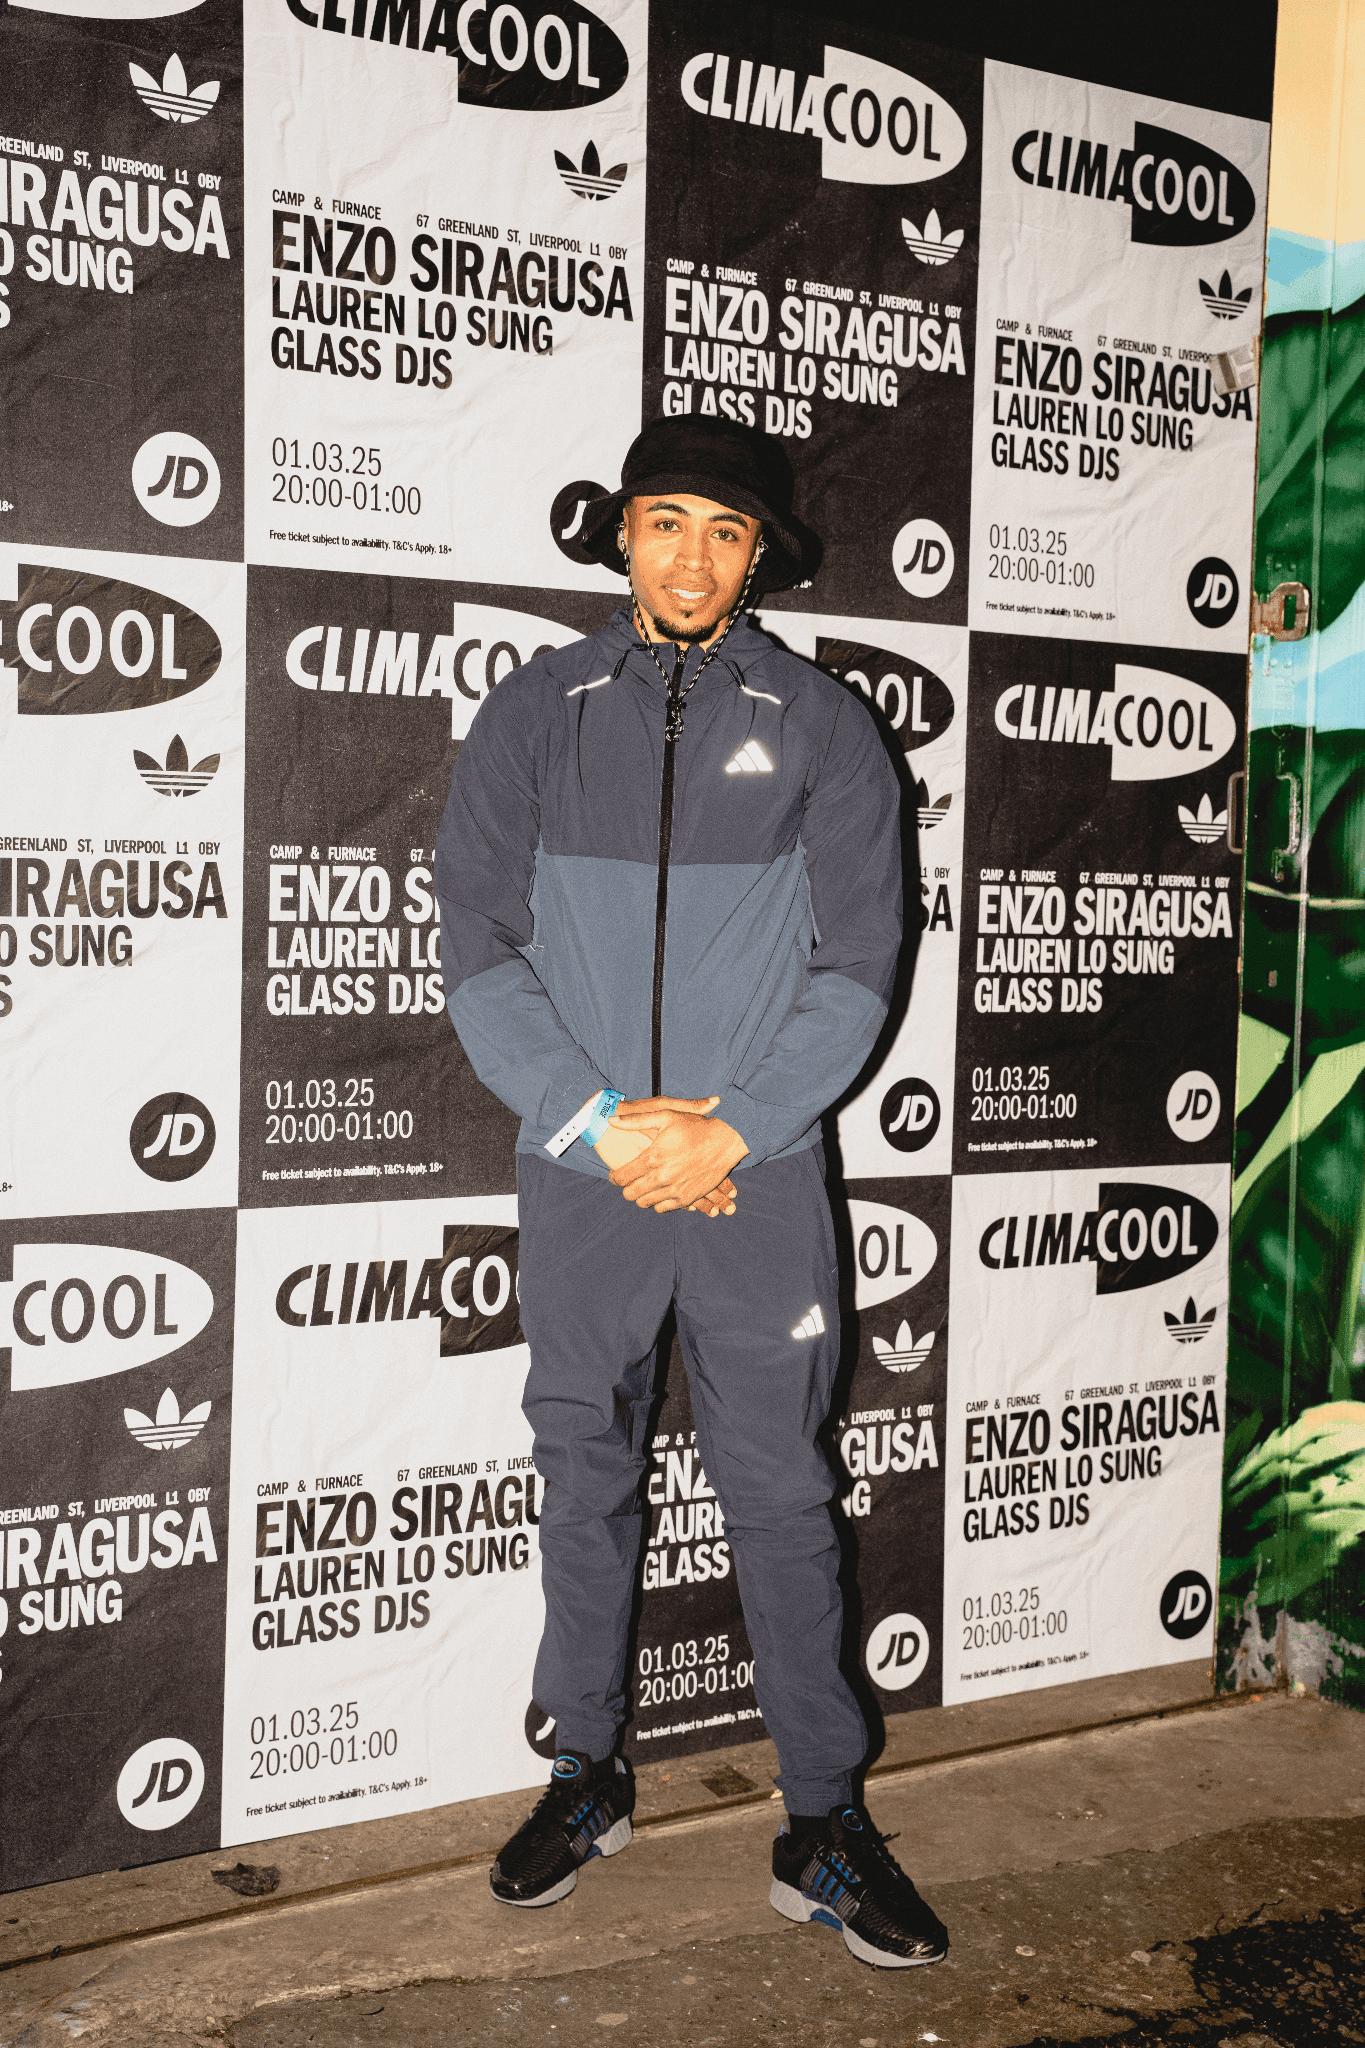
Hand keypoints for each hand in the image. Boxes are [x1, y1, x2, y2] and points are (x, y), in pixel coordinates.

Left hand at [608, 1096, 748, 1212]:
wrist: (726, 1141)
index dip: (614, 1177)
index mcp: (653, 1157)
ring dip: (641, 1196)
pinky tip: (660, 1192)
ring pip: (644, 1203)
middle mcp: (662, 1177)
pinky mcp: (687, 1198)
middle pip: (630, 1194)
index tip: (614, 1175)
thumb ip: (636, 1119)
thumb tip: (611, 1119)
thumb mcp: (665, 1116)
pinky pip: (663, 1209)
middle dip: (626, 1188)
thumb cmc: (695, 1126)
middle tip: (629, 1181)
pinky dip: (658, 1203)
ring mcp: (675, 1190)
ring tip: (644, 1186)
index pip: (621, 1176)